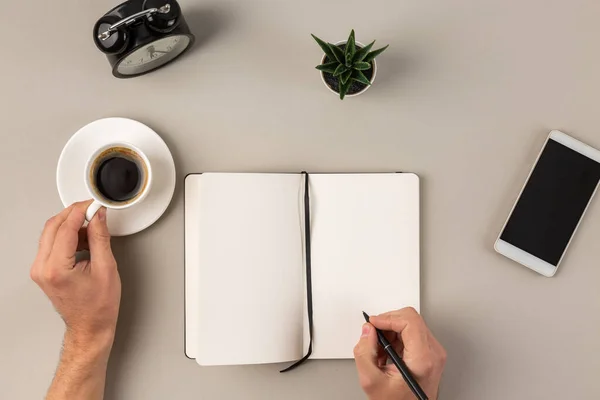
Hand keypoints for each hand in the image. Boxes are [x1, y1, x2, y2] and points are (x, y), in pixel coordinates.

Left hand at [30, 201, 120, 346]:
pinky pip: (52, 244)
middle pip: (53, 226)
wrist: (90, 326)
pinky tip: (84, 240)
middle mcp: (42, 268)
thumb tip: (98, 217)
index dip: (81, 211)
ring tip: (93, 230)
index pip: (65, 228)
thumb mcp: (106, 268)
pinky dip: (68, 236)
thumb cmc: (98, 307)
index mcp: (56, 268)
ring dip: (71, 225)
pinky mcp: (43, 270)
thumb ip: (100, 238)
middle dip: (74, 214)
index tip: (94, 204)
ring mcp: (40, 269)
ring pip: (51, 233)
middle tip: (93, 210)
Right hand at [354, 308, 446, 399]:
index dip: (388, 317)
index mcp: (422, 359)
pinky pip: (412, 333)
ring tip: (379, 349)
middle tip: (373, 335)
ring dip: (390, 331)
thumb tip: (367, 331)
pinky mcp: (431, 352)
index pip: (409, 321)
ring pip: (410, 324)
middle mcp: (433, 353)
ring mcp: (434, 352)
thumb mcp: (371, 381)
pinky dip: (396, 337)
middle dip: (387, 323)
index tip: (374, 323)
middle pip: (410, 319)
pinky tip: (387, 352)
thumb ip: (364, 352)